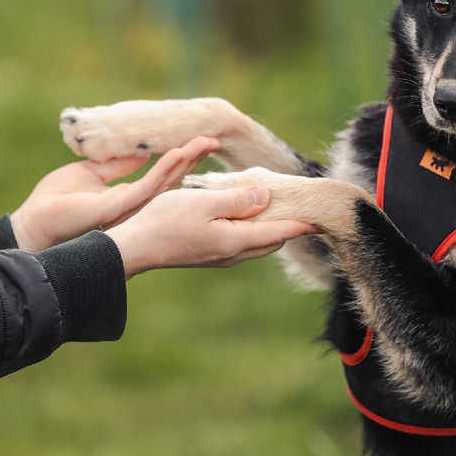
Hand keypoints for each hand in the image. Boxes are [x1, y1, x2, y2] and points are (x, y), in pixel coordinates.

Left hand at [10, 137, 219, 252]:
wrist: (33, 225)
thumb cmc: (54, 202)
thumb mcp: (90, 172)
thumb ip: (117, 164)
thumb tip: (141, 152)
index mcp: (128, 197)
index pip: (163, 176)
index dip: (183, 159)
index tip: (201, 140)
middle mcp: (134, 206)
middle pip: (173, 180)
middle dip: (194, 160)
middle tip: (215, 140)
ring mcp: (128, 209)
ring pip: (167, 184)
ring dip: (187, 162)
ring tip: (206, 143)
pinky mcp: (117, 209)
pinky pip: (147, 188)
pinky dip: (165, 169)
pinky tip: (179, 154)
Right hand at [106, 186, 316, 277]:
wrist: (133, 248)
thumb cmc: (166, 221)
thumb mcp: (204, 202)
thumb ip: (238, 200)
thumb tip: (267, 198)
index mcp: (236, 241)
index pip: (280, 232)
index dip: (302, 223)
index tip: (322, 215)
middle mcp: (233, 254)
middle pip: (273, 240)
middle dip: (291, 226)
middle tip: (303, 207)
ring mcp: (221, 257)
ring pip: (258, 242)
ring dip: (272, 228)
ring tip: (280, 208)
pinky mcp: (209, 254)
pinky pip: (243, 242)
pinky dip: (254, 230)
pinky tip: (249, 215)